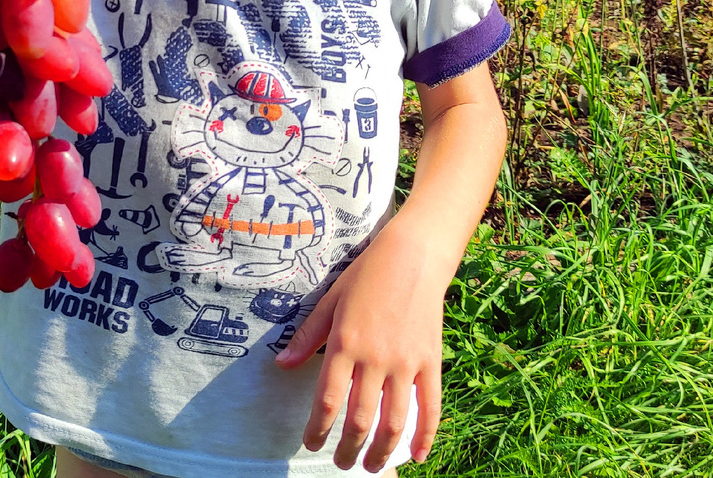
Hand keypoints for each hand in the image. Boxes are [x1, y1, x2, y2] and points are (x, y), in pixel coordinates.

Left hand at [274, 226, 442, 471]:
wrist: (411, 256)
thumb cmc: (366, 275)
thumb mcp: (331, 300)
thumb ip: (308, 336)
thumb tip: (282, 365)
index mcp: (345, 342)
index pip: (327, 399)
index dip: (318, 429)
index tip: (311, 443)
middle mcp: (375, 357)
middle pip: (360, 419)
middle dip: (348, 448)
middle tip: (341, 463)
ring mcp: (406, 362)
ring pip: (394, 422)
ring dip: (382, 452)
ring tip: (372, 466)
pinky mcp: (430, 362)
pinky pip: (430, 407)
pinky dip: (424, 436)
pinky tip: (417, 456)